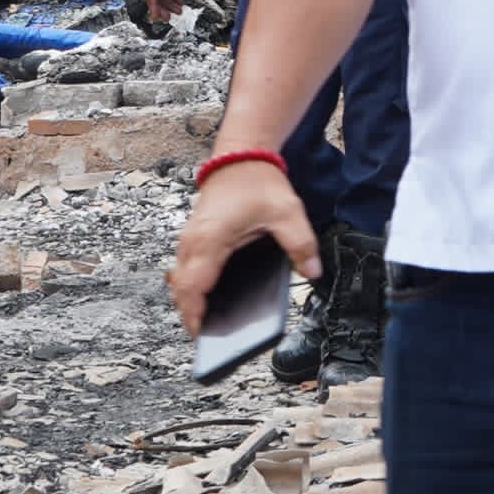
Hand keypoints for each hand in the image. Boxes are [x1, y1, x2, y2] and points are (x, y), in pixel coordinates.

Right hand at [168, 154, 319, 333]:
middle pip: (181, 289)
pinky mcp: (194, 238)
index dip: (193, 314)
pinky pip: (187, 269)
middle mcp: (192, 242)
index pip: (192, 286)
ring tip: (209, 323)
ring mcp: (190, 240)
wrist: (241, 156)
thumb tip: (312, 272)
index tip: (201, 335)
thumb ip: (301, 244)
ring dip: (190, 300)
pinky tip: (211, 297)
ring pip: (181, 280)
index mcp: (210, 240)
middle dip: (190, 314)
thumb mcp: (288, 212)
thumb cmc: (258, 183)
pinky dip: (193, 285)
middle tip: (209, 337)